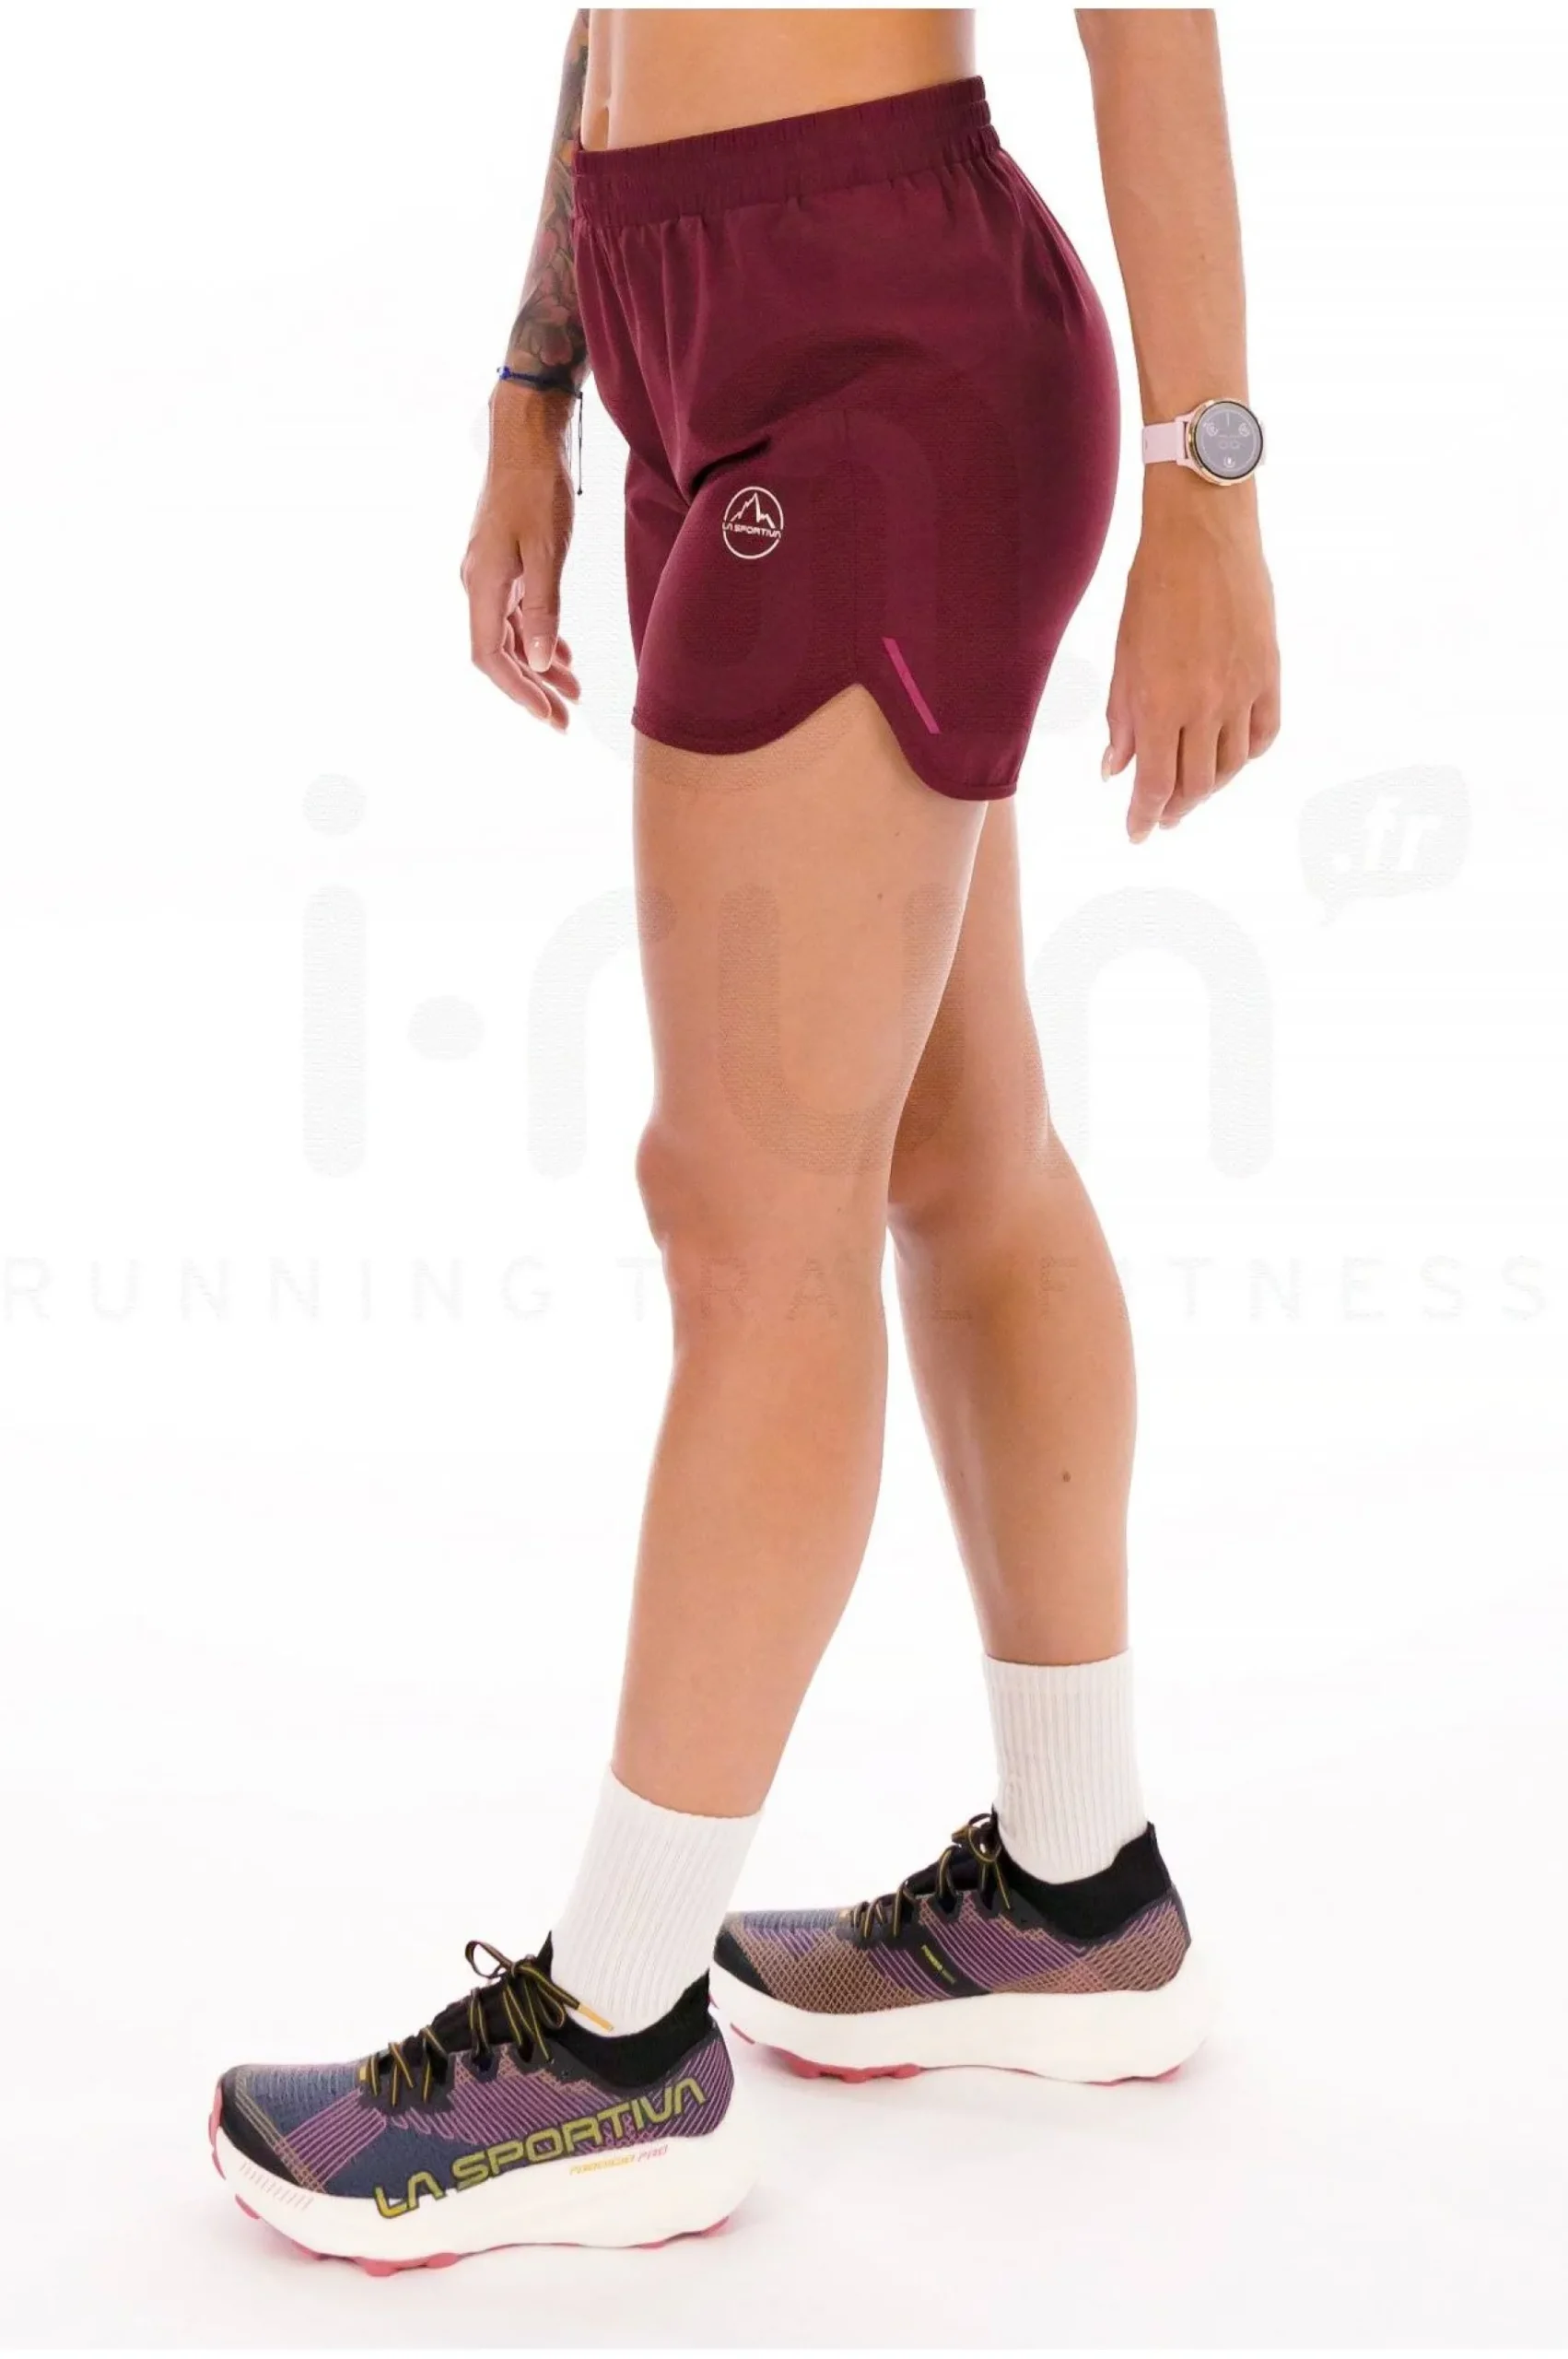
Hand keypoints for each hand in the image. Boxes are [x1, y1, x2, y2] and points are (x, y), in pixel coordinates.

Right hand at [461, 381, 581, 725]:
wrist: (527, 435)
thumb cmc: (537, 487)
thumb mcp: (546, 552)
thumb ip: (542, 609)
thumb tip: (538, 663)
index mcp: (483, 584)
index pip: (492, 656)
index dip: (518, 691)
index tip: (547, 715)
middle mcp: (479, 584)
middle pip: (501, 652)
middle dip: (532, 689)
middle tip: (564, 720)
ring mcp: (491, 574)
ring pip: (512, 635)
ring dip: (539, 666)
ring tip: (571, 692)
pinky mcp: (505, 562)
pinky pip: (518, 613)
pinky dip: (540, 637)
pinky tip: (560, 655)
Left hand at [1102, 473, 1278, 840]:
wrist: (1205, 533)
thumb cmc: (1153, 585)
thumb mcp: (1123, 656)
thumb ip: (1119, 718)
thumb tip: (1113, 770)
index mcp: (1158, 703)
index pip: (1153, 783)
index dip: (1144, 816)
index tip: (1136, 833)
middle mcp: (1203, 706)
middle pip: (1194, 785)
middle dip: (1174, 809)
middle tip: (1161, 817)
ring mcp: (1241, 691)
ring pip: (1231, 766)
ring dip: (1210, 789)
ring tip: (1192, 792)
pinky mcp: (1269, 673)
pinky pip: (1263, 733)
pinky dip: (1246, 755)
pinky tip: (1231, 757)